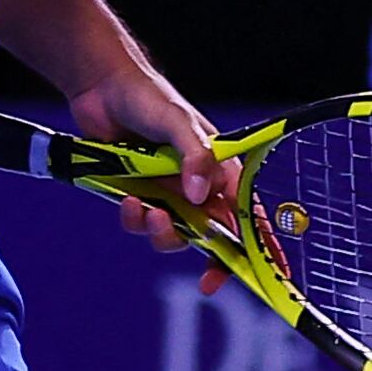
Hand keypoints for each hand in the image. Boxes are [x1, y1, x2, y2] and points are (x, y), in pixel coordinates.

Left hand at [68, 61, 239, 295]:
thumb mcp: (178, 123)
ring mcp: (167, 192)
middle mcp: (198, 185)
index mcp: (220, 167)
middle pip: (215, 234)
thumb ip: (195, 156)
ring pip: (175, 234)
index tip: (269, 275)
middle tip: (206, 282)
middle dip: (210, 257)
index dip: (262, 245)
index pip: (248, 211)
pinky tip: (127, 200)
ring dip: (165, 234)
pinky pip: (141, 223)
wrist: (102, 88)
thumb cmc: (150, 98)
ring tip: (149, 214)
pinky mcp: (139, 195)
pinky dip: (135, 219)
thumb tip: (200, 196)